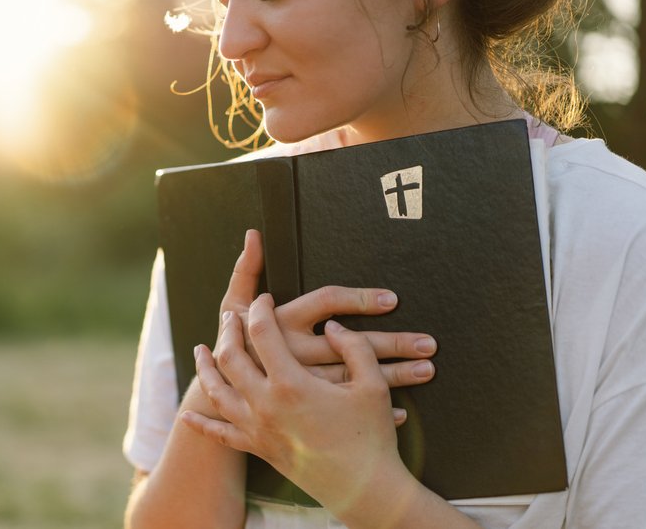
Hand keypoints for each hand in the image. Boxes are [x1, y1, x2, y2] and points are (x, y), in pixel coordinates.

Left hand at [182, 295, 413, 517]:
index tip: (264, 298)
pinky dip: (201, 424)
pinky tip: (187, 415)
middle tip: (230, 316)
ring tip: (200, 350)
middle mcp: (265, 405)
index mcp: (291, 384)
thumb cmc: (372, 436)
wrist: (364, 490)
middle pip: (230, 358)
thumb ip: (354, 347)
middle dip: (228, 332)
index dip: (260, 309)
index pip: (262, 332)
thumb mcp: (372, 384)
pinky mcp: (258, 450)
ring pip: (217, 393)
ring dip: (205, 369)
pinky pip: (220, 436)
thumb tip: (333, 326)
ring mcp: (257, 429)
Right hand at [218, 230, 435, 392]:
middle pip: (352, 345)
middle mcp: (294, 354)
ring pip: (355, 378)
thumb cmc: (230, 345)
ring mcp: (302, 385)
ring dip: (393, 376)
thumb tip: (254, 234)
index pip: (327, 303)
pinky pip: (345, 411)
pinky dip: (372, 411)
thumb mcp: (232, 306)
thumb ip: (246, 270)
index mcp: (282, 324)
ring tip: (426, 369)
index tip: (392, 300)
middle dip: (392, 343)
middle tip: (428, 343)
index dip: (360, 299)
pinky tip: (401, 410)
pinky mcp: (308, 408)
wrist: (217, 400)